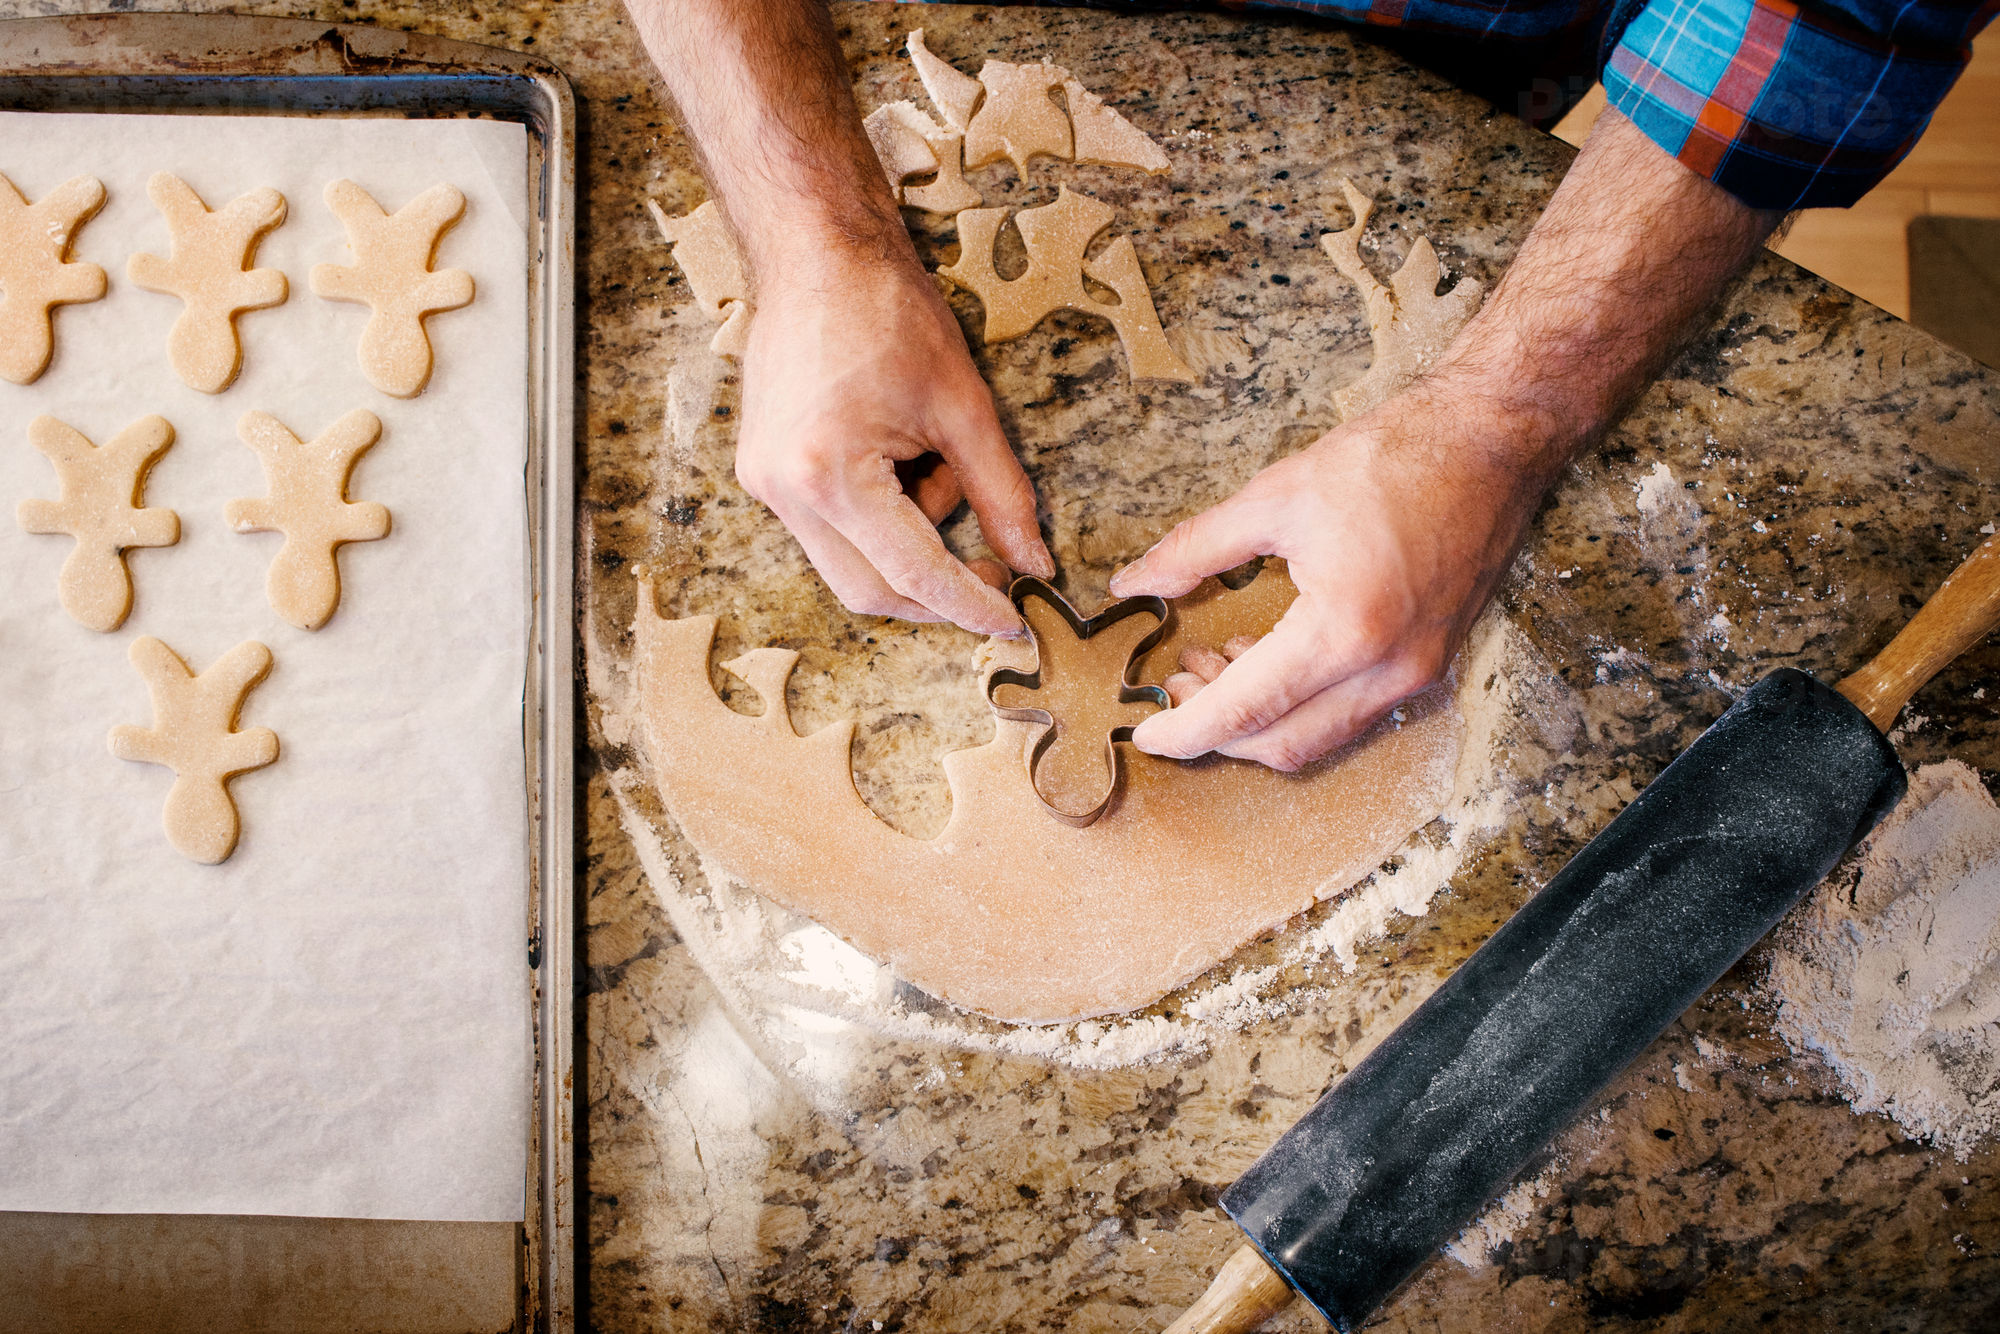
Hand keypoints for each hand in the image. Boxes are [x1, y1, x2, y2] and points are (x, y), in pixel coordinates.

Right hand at [734, 253, 1053, 635]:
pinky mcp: (763, 472)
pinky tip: (902, 457)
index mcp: (830, 475)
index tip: (1013, 619)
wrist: (815, 250)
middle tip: (995, 569)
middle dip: (938, 590)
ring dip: (910, 537)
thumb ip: (1001, 494)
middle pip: (870, 589)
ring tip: (936, 461)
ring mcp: (764, 484)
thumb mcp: (964, 406)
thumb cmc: (887, 310)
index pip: (912, 572)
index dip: (970, 604)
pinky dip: (882, 513)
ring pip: (850, 562)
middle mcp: (783, 491)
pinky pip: (831, 527)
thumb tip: (1033, 561)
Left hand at [1108, 376, 1551, 769]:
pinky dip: (1302, 704)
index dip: (1187, 728)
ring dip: (1259, 720)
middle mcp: (1388, 668)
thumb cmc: (1392, 459)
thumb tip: (1135, 584)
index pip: (1247, 708)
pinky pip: (1353, 713)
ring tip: (1212, 664)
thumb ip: (1196, 549)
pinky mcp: (1431, 662)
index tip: (1146, 733)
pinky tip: (1267, 656)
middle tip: (1173, 685)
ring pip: (1320, 738)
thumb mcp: (1274, 497)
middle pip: (1283, 742)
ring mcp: (1418, 672)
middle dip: (1217, 730)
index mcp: (1345, 629)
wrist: (1490, 440)